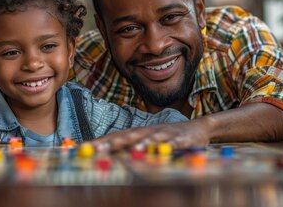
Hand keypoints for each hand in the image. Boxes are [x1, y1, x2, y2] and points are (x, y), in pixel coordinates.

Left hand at [90, 120, 210, 151]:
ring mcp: (165, 134)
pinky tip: (163, 149)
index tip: (83, 149)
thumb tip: (104, 155)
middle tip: (98, 149)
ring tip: (132, 148)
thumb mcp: (145, 142)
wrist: (198, 128)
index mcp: (137, 133)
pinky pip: (176, 143)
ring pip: (151, 138)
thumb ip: (127, 148)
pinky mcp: (183, 139)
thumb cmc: (166, 138)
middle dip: (113, 142)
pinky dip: (169, 146)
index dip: (99, 142)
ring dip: (141, 143)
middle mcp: (148, 131)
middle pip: (128, 136)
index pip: (115, 136)